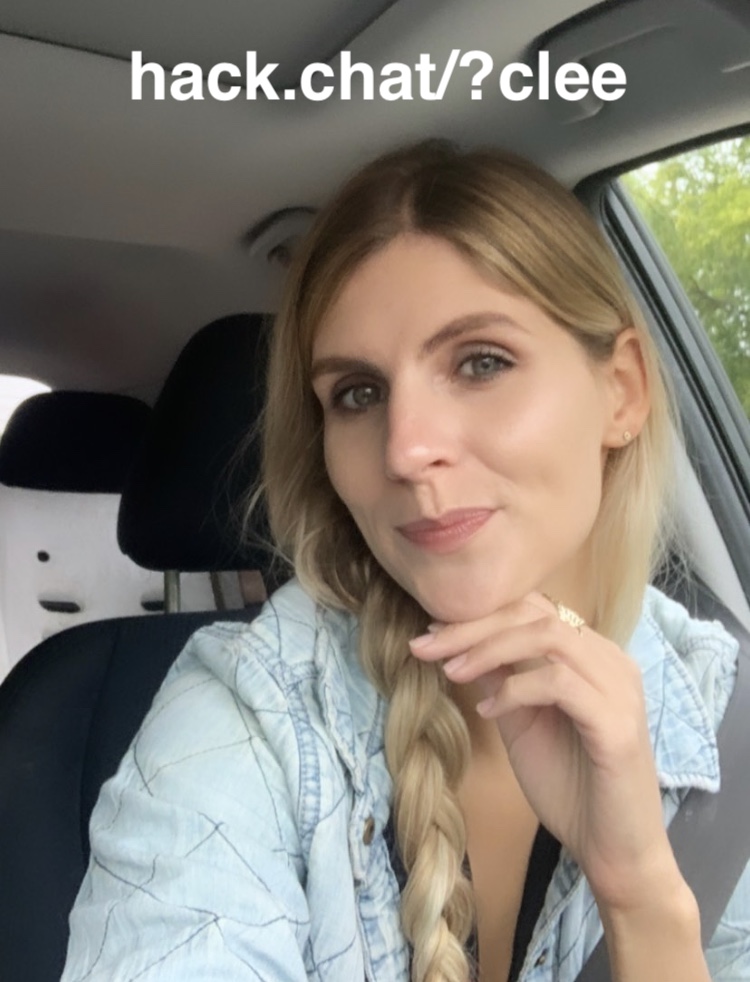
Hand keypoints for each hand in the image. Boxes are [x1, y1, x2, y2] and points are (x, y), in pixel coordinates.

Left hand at [409, 592, 679, 909]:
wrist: (613, 852)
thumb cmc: (570, 789)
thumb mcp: (521, 725)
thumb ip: (500, 682)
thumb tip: (458, 647)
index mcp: (592, 656)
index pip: (532, 611)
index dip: (478, 616)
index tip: (430, 634)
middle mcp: (611, 661)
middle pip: (535, 614)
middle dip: (473, 627)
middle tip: (425, 646)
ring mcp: (618, 688)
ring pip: (548, 636)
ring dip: (489, 650)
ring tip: (450, 673)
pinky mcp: (616, 722)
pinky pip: (558, 683)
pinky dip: (515, 690)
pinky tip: (486, 713)